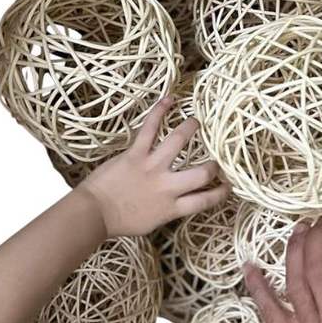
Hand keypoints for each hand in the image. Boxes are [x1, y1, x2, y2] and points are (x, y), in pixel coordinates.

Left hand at [77, 97, 228, 236]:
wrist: (92, 214)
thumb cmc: (119, 222)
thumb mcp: (151, 223)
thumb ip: (168, 210)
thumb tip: (178, 201)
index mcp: (171, 208)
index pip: (205, 201)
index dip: (221, 193)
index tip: (229, 186)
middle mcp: (167, 187)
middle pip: (202, 174)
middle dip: (215, 165)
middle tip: (218, 157)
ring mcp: (152, 167)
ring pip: (178, 141)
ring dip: (190, 128)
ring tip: (197, 121)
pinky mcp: (136, 154)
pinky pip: (150, 128)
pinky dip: (159, 111)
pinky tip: (169, 99)